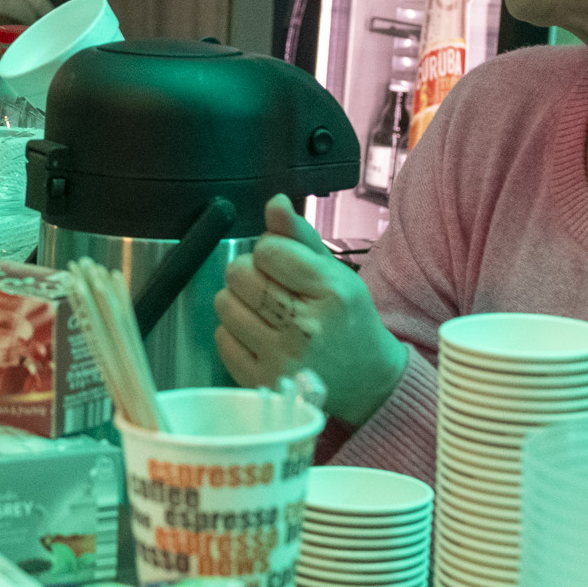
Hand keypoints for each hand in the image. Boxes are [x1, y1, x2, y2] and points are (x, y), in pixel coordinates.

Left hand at [212, 195, 406, 426]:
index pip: (268, 249)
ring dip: (238, 301)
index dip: (271, 250)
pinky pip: (222, 339)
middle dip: (249, 273)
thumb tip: (274, 202)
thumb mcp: (335, 271)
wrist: (365, 379)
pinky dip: (235, 333)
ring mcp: (281, 360)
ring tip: (266, 312)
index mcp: (331, 294)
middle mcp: (306, 329)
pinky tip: (261, 336)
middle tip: (271, 287)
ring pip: (224, 304)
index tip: (285, 265)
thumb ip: (300, 235)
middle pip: (238, 274)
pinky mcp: (261, 384)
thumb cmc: (347, 320)